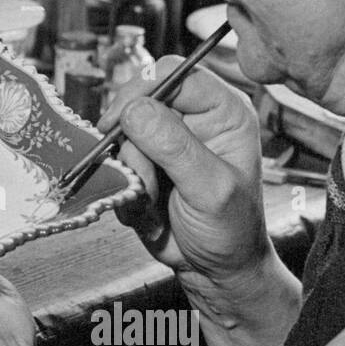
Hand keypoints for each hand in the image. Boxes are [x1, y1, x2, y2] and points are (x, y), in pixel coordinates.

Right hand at [99, 56, 277, 314]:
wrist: (215, 271)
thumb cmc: (230, 231)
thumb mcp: (210, 189)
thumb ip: (174, 147)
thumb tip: (134, 109)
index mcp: (222, 112)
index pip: (174, 74)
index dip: (144, 90)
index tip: (122, 120)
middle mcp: (192, 120)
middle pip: (138, 100)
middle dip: (131, 141)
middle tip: (141, 175)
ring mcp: (164, 142)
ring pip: (120, 136)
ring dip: (129, 172)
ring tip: (152, 199)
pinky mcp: (142, 165)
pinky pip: (114, 165)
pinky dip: (123, 188)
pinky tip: (147, 208)